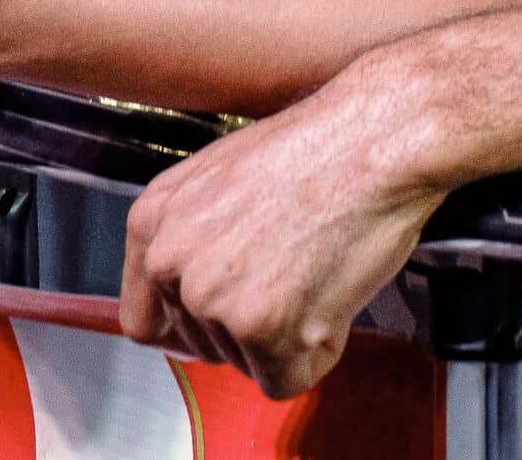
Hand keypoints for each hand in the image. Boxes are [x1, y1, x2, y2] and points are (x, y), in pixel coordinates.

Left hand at [120, 69, 444, 398]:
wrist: (377, 141)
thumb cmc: (319, 149)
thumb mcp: (222, 176)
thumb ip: (192, 235)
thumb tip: (193, 290)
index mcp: (153, 221)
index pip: (144, 318)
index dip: (190, 326)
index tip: (222, 321)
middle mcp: (170, 262)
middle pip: (200, 344)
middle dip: (249, 326)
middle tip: (294, 275)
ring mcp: (212, 297)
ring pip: (245, 362)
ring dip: (287, 336)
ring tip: (317, 271)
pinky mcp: (261, 329)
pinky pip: (286, 379)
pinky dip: (317, 353)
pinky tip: (333, 298)